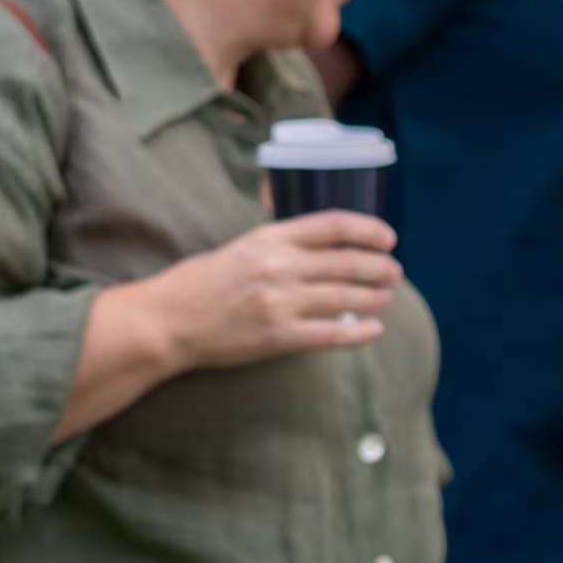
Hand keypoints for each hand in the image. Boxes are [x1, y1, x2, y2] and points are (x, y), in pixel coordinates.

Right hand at [161, 214, 401, 371]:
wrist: (168, 321)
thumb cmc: (200, 283)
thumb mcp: (240, 247)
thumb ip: (278, 243)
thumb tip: (320, 244)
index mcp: (269, 238)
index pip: (332, 225)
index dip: (367, 230)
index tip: (387, 238)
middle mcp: (278, 266)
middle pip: (346, 262)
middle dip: (378, 267)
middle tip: (394, 272)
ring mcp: (279, 302)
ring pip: (343, 297)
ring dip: (373, 297)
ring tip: (387, 298)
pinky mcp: (277, 336)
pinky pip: (330, 334)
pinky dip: (357, 333)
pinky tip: (374, 330)